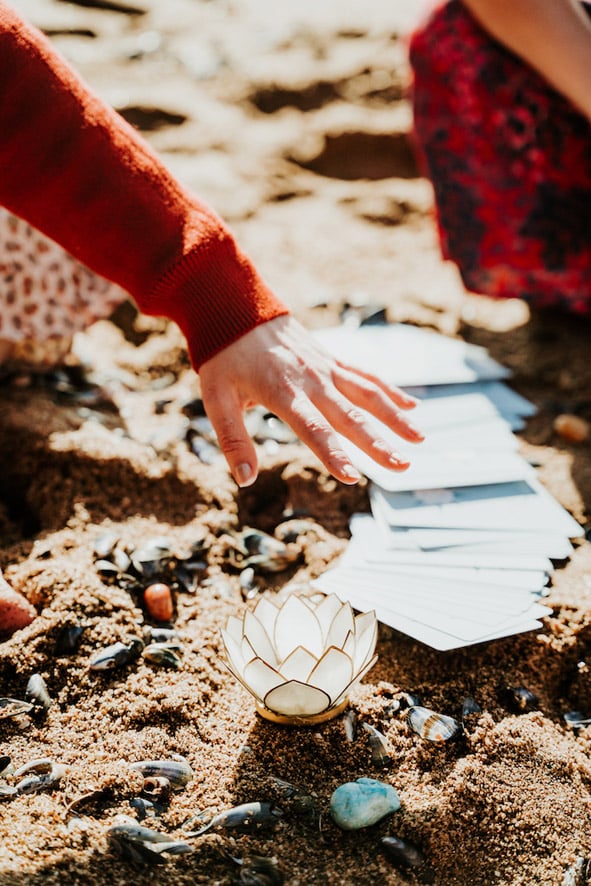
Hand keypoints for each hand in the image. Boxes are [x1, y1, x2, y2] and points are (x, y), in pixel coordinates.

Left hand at [198, 315, 423, 486]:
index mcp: (283, 392)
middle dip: (377, 443)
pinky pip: (366, 376)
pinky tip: (411, 406)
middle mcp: (311, 380)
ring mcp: (326, 368)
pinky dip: (390, 391)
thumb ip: (232, 440)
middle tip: (402, 466)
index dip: (332, 453)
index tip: (352, 476)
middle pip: (350, 416)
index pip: (313, 429)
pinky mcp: (331, 359)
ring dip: (394, 417)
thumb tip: (245, 479)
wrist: (236, 307)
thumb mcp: (216, 399)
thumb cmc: (224, 357)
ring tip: (419, 441)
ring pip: (367, 394)